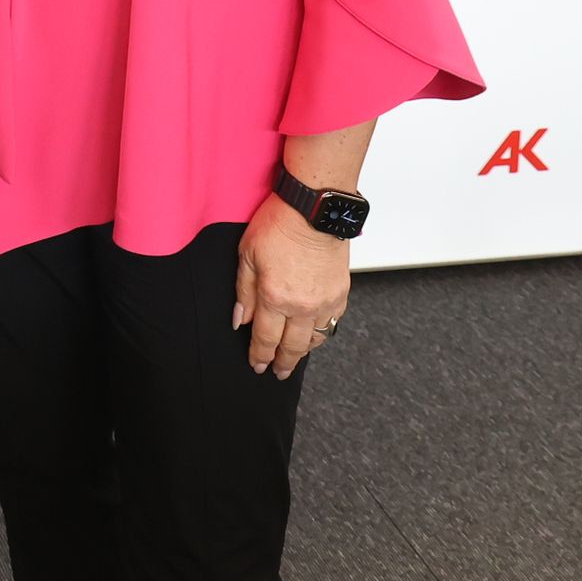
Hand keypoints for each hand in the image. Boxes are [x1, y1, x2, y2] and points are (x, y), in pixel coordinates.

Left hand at [233, 195, 351, 378]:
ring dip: (303, 351)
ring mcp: (325, 301)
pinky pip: (332, 322)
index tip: (257, 366)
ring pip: (315, 339)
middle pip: (292, 347)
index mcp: (275, 297)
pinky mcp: (341, 293)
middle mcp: (302, 305)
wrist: (315, 208)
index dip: (259, 356)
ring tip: (294, 356)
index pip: (265, 338)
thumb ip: (244, 292)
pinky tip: (313, 332)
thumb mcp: (247, 255)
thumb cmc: (280, 224)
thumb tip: (240, 320)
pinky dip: (321, 332)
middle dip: (283, 363)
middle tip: (278, 373)